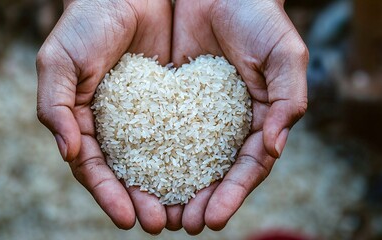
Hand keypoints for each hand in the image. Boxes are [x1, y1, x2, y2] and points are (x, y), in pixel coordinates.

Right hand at [36, 0, 171, 233]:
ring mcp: (146, 117)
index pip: (94, 168)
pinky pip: (183, 133)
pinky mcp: (173, 102)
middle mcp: (116, 126)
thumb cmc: (85, 24)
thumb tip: (69, 153)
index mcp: (84, 122)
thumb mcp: (60, 62)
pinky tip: (204, 176)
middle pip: (128, 173)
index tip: (125, 219)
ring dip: (168, 189)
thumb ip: (55, 107)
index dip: (107, 194)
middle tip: (160, 224)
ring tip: (184, 214)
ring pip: (157, 161)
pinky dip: (190, 157)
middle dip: (141, 200)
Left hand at [172, 0, 307, 233]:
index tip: (213, 218)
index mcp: (260, 120)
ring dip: (176, 189)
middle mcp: (228, 124)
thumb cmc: (259, 18)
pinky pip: (161, 131)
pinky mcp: (172, 100)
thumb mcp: (284, 55)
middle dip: (202, 200)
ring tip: (161, 214)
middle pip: (216, 171)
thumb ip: (288, 100)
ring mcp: (198, 115)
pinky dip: (153, 156)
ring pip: (187, 159)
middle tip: (184, 224)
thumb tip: (275, 149)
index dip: (233, 194)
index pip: (249, 166)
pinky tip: (139, 177)